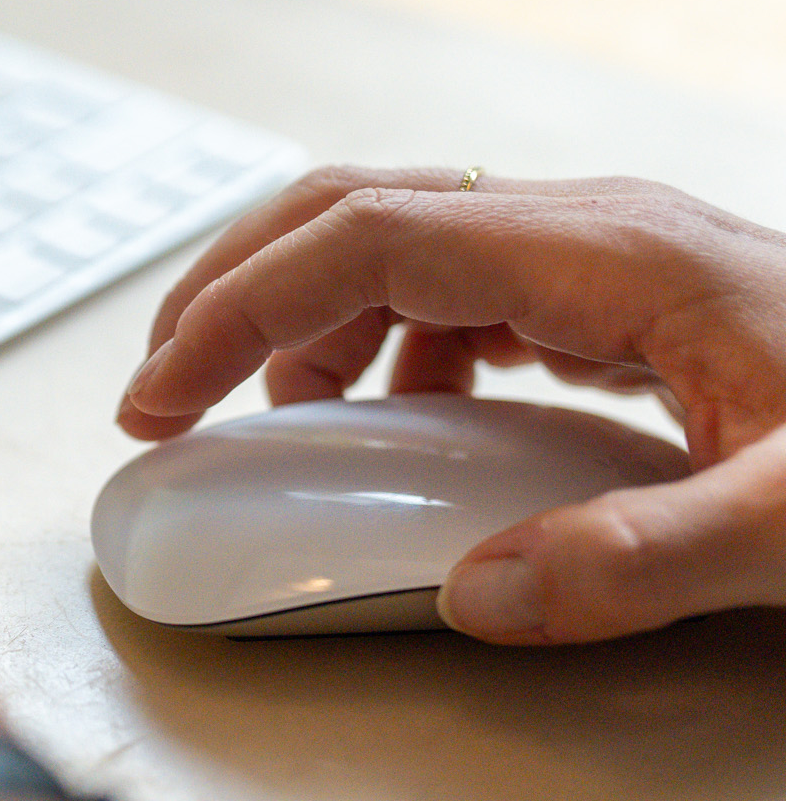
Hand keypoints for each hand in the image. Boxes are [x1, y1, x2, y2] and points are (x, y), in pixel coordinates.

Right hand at [117, 166, 785, 643]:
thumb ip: (642, 558)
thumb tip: (478, 596)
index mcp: (608, 252)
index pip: (364, 241)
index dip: (236, 313)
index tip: (160, 401)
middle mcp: (587, 230)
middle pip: (351, 205)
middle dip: (229, 290)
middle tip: (159, 390)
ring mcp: (595, 255)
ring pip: (390, 237)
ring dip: (293, 315)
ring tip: (256, 417)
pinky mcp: (606, 296)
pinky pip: (447, 291)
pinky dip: (373, 346)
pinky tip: (387, 419)